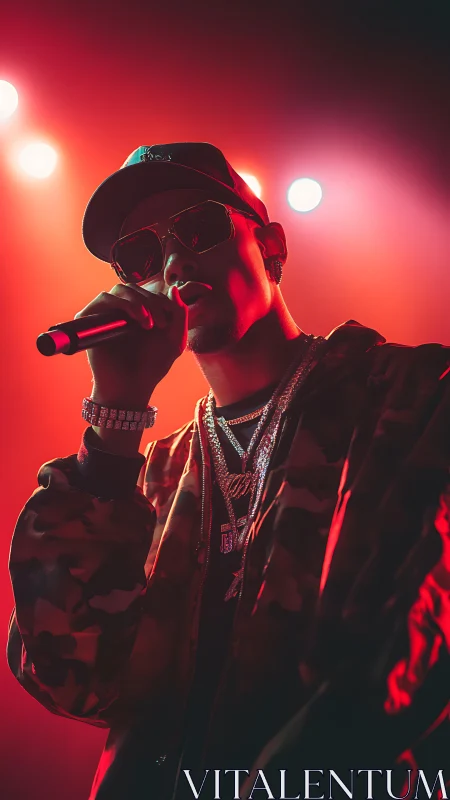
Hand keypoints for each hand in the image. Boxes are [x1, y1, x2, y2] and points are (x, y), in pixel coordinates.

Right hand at [75, 283, 187, 408]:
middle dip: (153, 302)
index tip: (169, 322)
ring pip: (120, 290)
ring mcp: (107, 316)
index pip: (150, 293)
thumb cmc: (152, 367)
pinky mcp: (92, 321)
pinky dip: (123, 302)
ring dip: (138, 300)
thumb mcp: (175, 340)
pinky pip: (104, 298)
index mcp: (141, 314)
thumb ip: (179, 314)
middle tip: (161, 324)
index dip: (163, 301)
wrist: (131, 387)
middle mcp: (122, 313)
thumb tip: (174, 288)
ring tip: (148, 323)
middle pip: (135, 289)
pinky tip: (137, 317)